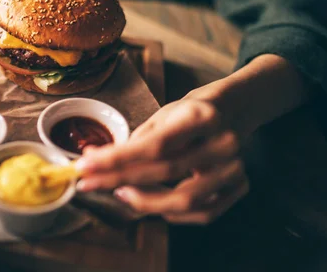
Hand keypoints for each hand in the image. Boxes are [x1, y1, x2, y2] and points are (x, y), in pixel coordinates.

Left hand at [76, 98, 248, 224]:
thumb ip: (134, 142)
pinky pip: (201, 213)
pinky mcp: (240, 187)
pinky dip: (170, 211)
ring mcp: (236, 168)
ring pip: (184, 200)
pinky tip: (149, 201)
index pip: (155, 145)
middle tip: (89, 183)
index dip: (117, 159)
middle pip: (165, 172)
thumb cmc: (186, 115)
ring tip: (119, 192)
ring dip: (144, 201)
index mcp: (202, 116)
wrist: (228, 113)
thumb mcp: (161, 116)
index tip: (85, 165)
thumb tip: (94, 162)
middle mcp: (225, 142)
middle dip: (119, 180)